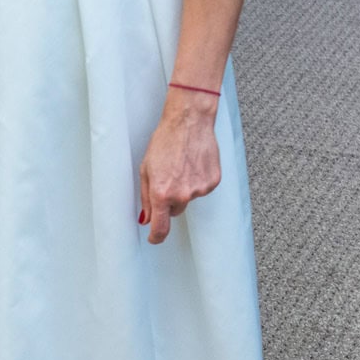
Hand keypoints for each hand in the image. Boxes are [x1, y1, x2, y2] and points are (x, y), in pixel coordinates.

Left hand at [138, 88, 221, 244]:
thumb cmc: (165, 141)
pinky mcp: (213, 182)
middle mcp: (182, 195)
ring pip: (189, 199)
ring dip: (184, 188)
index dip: (156, 237)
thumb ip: (146, 198)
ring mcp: (199, 189)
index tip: (154, 238)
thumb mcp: (146, 170)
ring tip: (182, 165)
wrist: (189, 122)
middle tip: (168, 178)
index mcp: (162, 193)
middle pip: (174, 212)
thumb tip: (147, 219)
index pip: (160, 229)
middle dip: (169, 201)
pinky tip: (194, 163)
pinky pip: (202, 189)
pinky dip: (198, 180)